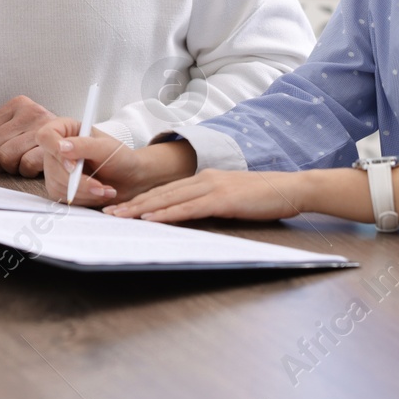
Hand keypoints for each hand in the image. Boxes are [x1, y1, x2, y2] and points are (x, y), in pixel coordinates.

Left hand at [0, 95, 56, 175]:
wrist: (78, 148)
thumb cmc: (41, 144)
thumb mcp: (10, 138)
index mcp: (16, 105)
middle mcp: (30, 110)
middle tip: (13, 162)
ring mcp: (44, 126)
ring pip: (5, 157)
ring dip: (14, 168)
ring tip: (25, 162)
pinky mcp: (55, 144)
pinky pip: (26, 164)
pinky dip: (28, 171)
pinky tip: (36, 166)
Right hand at [35, 117, 196, 205]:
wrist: (130, 179)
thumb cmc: (120, 158)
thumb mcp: (106, 148)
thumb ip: (84, 145)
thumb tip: (62, 147)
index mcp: (66, 130)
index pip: (46, 136)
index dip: (55, 151)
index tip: (74, 165)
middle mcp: (58, 149)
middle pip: (51, 166)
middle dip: (78, 181)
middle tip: (99, 186)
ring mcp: (56, 169)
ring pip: (57, 184)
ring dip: (84, 192)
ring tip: (104, 189)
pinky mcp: (60, 187)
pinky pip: (62, 197)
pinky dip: (83, 199)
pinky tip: (98, 194)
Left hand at [102, 169, 308, 223]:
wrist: (290, 189)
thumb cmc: (262, 197)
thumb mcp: (229, 198)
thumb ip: (207, 204)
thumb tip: (186, 217)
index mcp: (202, 179)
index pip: (164, 190)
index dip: (140, 200)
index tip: (119, 208)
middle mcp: (202, 179)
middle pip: (159, 193)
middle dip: (131, 204)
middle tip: (108, 214)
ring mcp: (212, 187)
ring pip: (169, 199)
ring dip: (142, 209)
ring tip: (121, 218)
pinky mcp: (223, 199)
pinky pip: (190, 208)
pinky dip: (169, 214)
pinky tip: (153, 219)